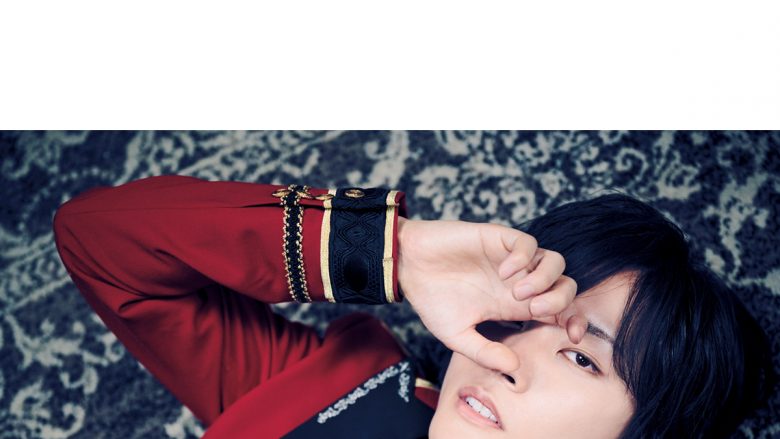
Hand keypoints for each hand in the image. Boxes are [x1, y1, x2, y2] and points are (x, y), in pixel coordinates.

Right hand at [397, 217, 585, 373]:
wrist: (408, 266)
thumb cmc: (430, 300)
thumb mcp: (456, 335)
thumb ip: (484, 351)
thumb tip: (514, 367)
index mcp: (514, 306)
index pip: (560, 311)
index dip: (573, 321)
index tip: (570, 336)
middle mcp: (519, 281)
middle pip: (565, 286)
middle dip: (560, 301)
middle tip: (534, 310)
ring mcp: (511, 259)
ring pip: (554, 262)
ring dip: (545, 279)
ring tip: (519, 291)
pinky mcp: (499, 238)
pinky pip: (528, 243)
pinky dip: (524, 258)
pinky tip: (504, 271)